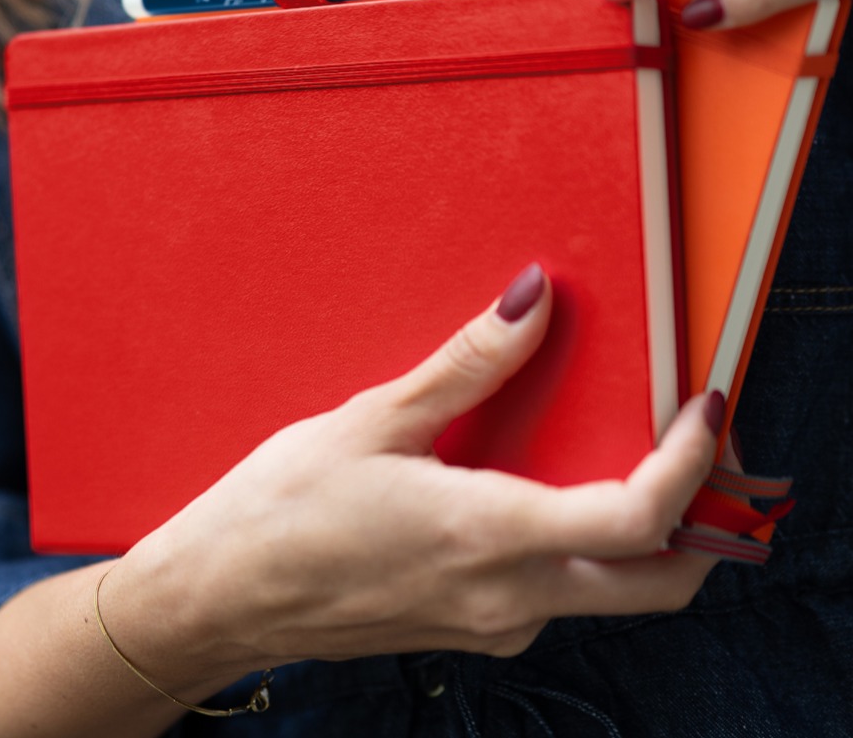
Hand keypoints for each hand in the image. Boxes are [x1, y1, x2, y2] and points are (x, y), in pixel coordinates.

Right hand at [103, 263, 722, 692]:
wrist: (221, 596)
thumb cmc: (283, 511)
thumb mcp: (374, 421)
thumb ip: (467, 364)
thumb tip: (531, 300)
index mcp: (491, 536)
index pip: (640, 517)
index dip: (691, 462)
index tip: (704, 408)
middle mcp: (509, 596)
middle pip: (656, 581)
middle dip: (699, 518)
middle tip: (693, 444)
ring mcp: (492, 621)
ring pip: (608, 589)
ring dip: (637, 531)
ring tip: (614, 446)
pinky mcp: (469, 625)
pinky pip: (554, 591)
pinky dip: (578, 544)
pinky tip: (535, 485)